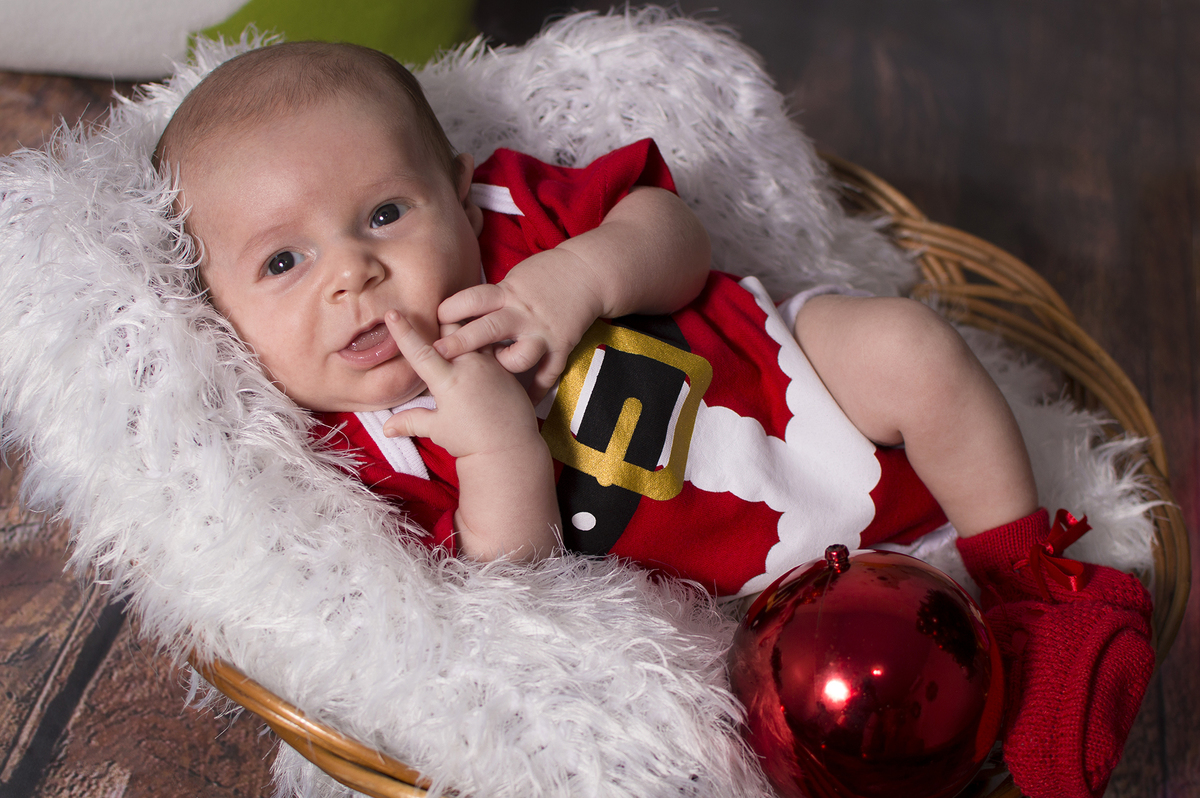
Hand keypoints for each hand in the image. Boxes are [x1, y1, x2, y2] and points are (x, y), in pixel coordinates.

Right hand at [381, 311, 539, 458]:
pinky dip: (483, 344)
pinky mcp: (507, 368)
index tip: (392, 313)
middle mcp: (470, 365)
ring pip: (475, 333)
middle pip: (451, 330)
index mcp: (448, 379)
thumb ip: (412, 421)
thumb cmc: (471, 441)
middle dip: (440, 320)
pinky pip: (493, 347)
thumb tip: (386, 428)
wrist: (510, 449)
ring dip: (464, 328)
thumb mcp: (438, 430)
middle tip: (433, 317)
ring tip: (457, 326)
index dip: (403, 332)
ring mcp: (491, 364)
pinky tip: (482, 343)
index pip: (420, 351)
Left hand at [434, 249, 603, 400]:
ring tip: (494, 373)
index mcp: (507, 293)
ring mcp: (543, 333)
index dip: (451, 310)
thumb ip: (493, 297)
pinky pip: (547, 374)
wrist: (587, 272)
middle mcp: (522, 314)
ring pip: (520, 356)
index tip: (434, 322)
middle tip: (439, 354)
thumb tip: (461, 311)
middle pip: (488, 328)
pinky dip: (536, 391)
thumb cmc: (546, 273)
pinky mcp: (561, 346)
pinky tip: (524, 403)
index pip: (473, 299)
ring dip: (504, 366)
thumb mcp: (515, 278)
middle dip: (462, 342)